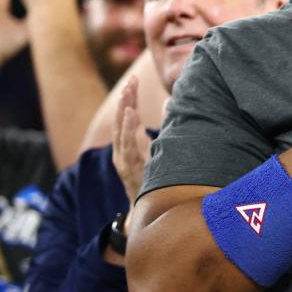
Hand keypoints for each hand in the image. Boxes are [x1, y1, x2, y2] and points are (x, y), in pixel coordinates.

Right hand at [112, 75, 151, 206]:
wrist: (146, 211)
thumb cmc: (153, 180)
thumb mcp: (158, 152)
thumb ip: (162, 129)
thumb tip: (170, 104)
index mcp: (129, 145)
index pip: (128, 116)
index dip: (130, 98)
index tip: (134, 80)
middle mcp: (122, 150)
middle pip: (122, 120)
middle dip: (126, 100)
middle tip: (131, 81)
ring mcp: (123, 159)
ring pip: (121, 130)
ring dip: (125, 109)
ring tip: (129, 93)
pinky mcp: (127, 167)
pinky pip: (126, 144)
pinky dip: (127, 128)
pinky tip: (130, 114)